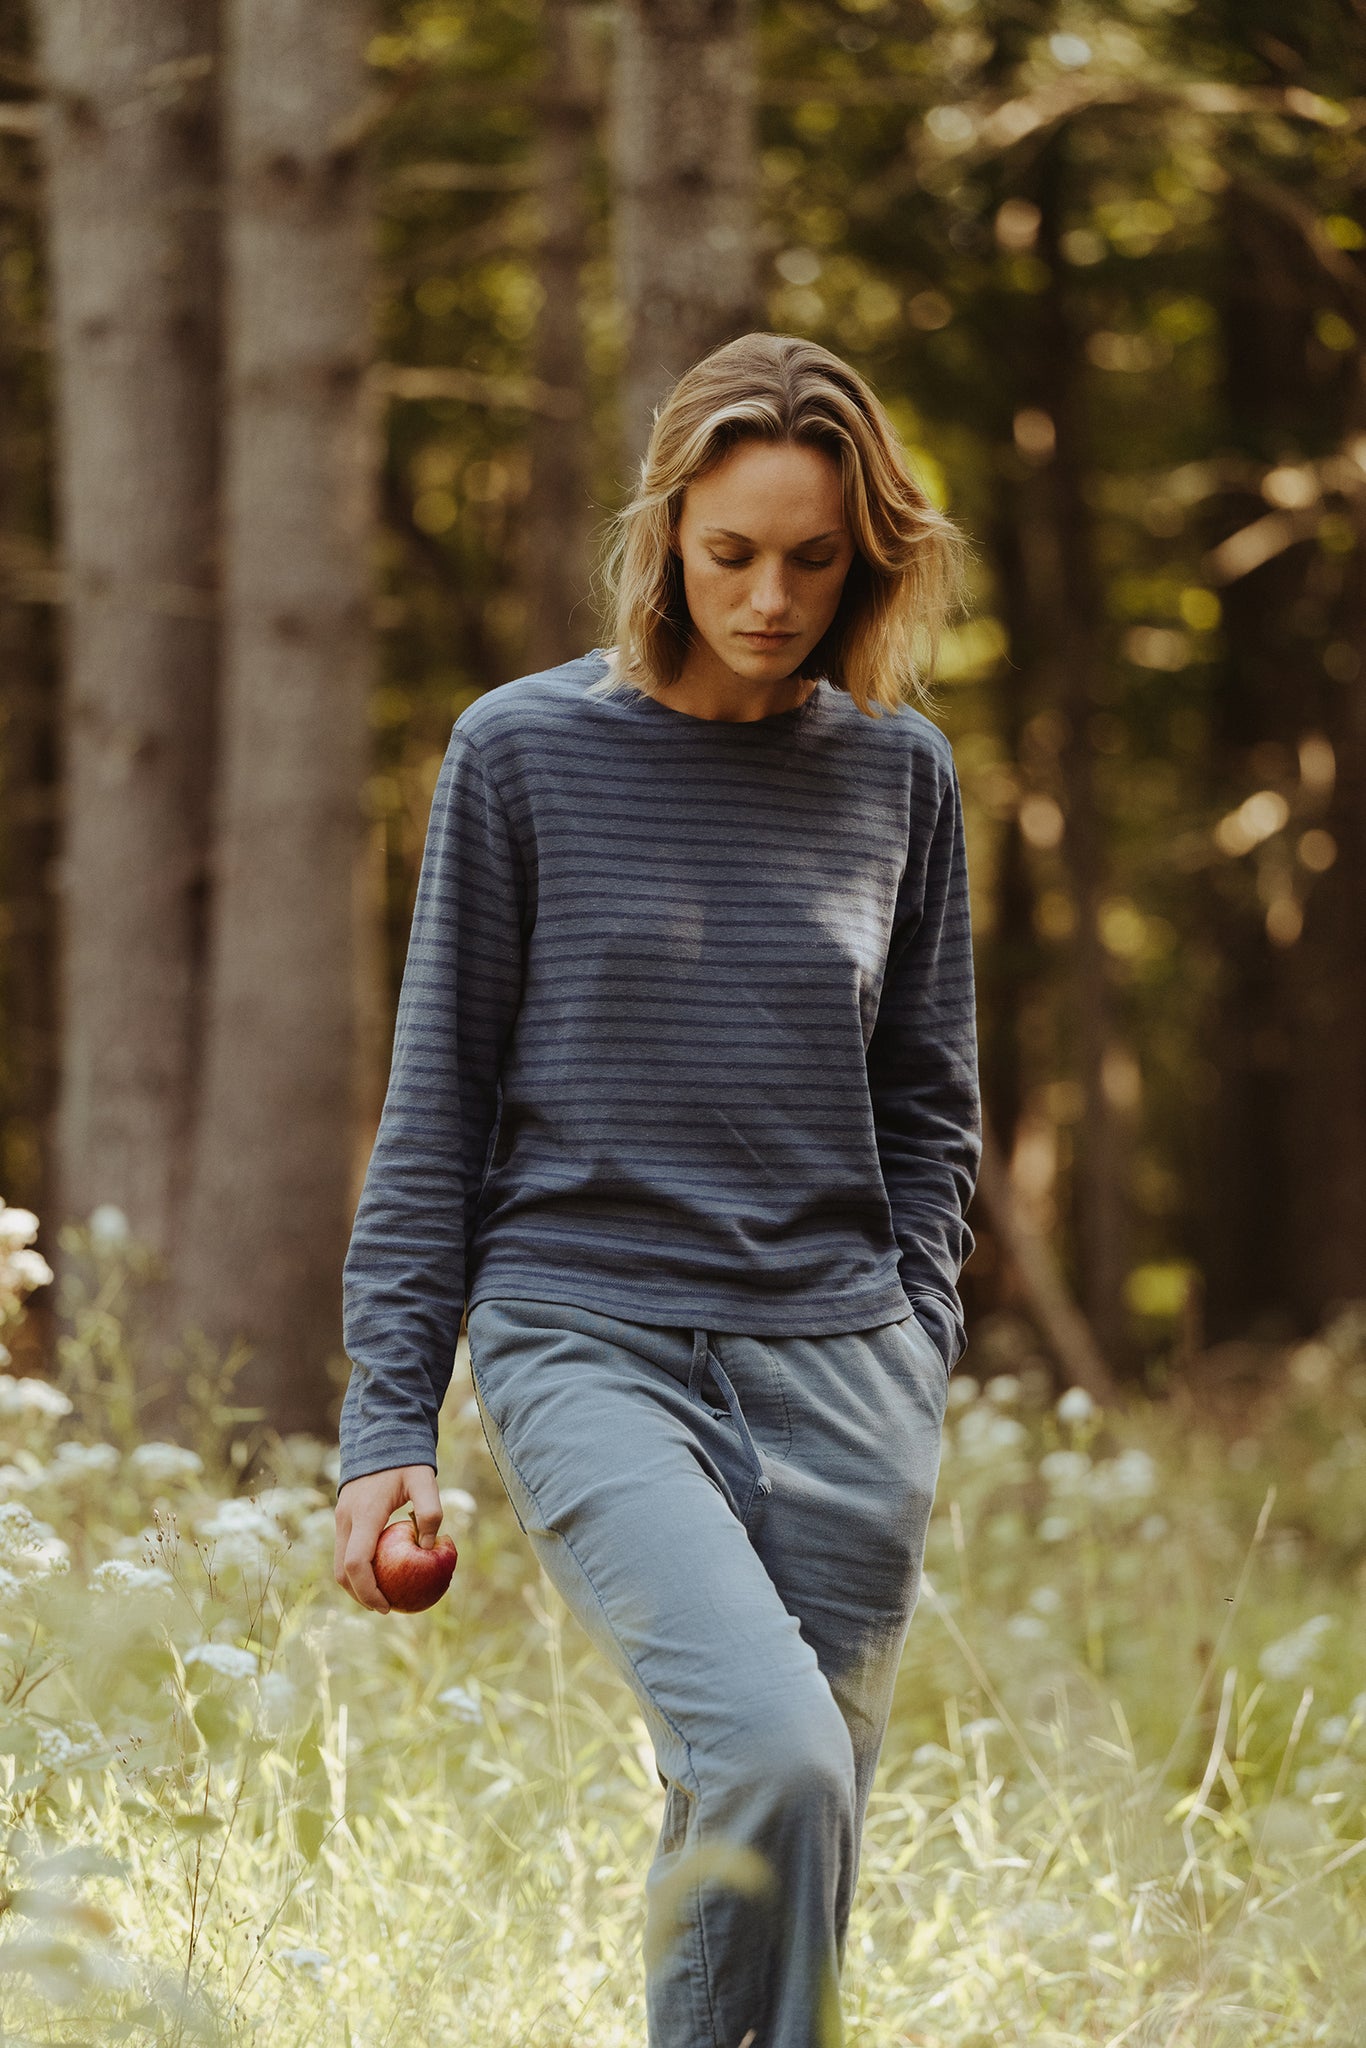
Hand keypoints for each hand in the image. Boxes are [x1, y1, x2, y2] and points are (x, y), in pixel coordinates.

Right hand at [334, 1464, 443, 1613]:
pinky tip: (382, 1572)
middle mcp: (346, 1519)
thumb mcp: (425, 1480)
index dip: (368, 1591)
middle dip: (360, 1596)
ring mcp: (341, 1518)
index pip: (355, 1563)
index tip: (387, 1607)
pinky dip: (358, 1569)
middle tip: (387, 1607)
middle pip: (342, 1571)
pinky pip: (346, 1551)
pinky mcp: (343, 1518)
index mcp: (365, 1513)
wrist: (379, 1434)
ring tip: (384, 1595)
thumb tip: (427, 1548)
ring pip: (339, 1564)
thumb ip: (430, 1512)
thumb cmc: (405, 1459)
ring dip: (357, 1585)